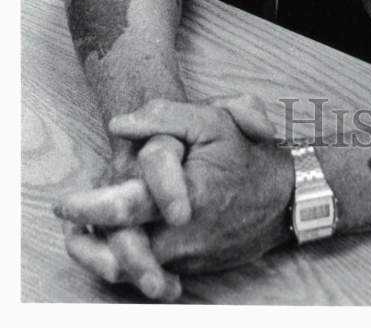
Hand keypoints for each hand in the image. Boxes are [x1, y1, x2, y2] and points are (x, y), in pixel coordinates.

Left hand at [56, 96, 294, 276]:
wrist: (286, 198)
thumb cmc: (247, 155)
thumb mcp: (213, 121)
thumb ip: (164, 116)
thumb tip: (119, 124)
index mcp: (185, 196)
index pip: (124, 208)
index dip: (89, 207)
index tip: (65, 202)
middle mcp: (183, 235)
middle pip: (121, 250)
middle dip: (86, 241)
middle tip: (66, 224)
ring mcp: (188, 257)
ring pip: (133, 267)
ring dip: (101, 255)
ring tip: (78, 239)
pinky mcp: (193, 268)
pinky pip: (152, 272)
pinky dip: (129, 262)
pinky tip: (111, 248)